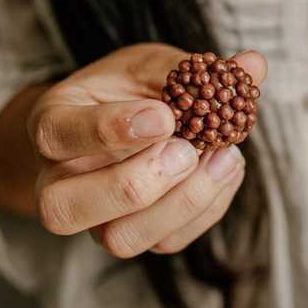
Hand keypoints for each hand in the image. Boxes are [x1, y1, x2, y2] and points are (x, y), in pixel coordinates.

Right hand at [28, 43, 266, 257]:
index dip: (110, 130)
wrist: (126, 121)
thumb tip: (253, 65)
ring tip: (222, 157)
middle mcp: (59, 181)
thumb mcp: (153, 66)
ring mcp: (94, 218)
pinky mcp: (135, 235)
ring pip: (119, 239)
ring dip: (180, 203)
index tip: (164, 115)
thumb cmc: (133, 90)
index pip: (58, 135)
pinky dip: (207, 209)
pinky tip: (226, 168)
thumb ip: (194, 69)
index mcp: (54, 123)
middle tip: (186, 150)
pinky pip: (167, 241)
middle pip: (65, 209)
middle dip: (133, 184)